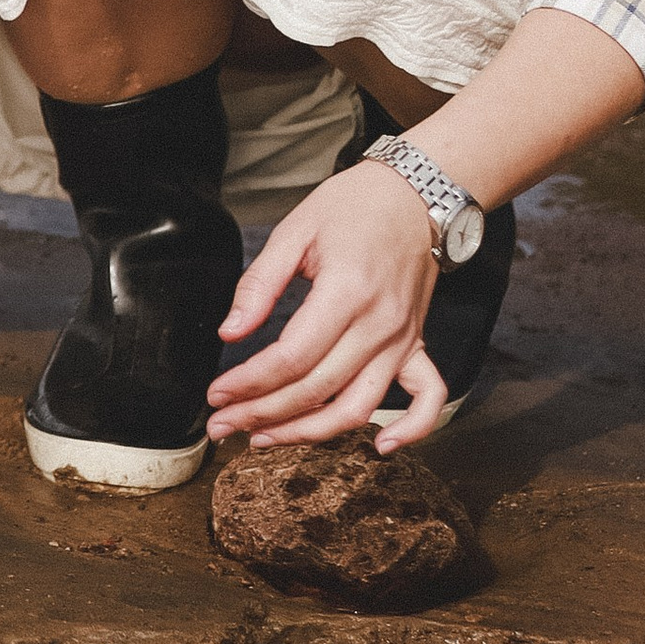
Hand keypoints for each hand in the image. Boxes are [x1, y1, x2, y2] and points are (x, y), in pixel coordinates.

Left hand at [205, 160, 447, 451]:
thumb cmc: (354, 206)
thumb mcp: (296, 230)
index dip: (249, 383)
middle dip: (263, 415)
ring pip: (359, 408)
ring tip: (267, 439)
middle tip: (223, 425)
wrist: (414, 194)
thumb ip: (260, 283)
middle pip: (317, 390)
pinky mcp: (416, 344)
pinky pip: (427, 399)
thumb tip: (230, 331)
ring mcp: (403, 340)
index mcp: (345, 292)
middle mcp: (379, 325)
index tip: (217, 394)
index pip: (291, 358)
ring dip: (311, 434)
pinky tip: (379, 449)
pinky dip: (411, 430)